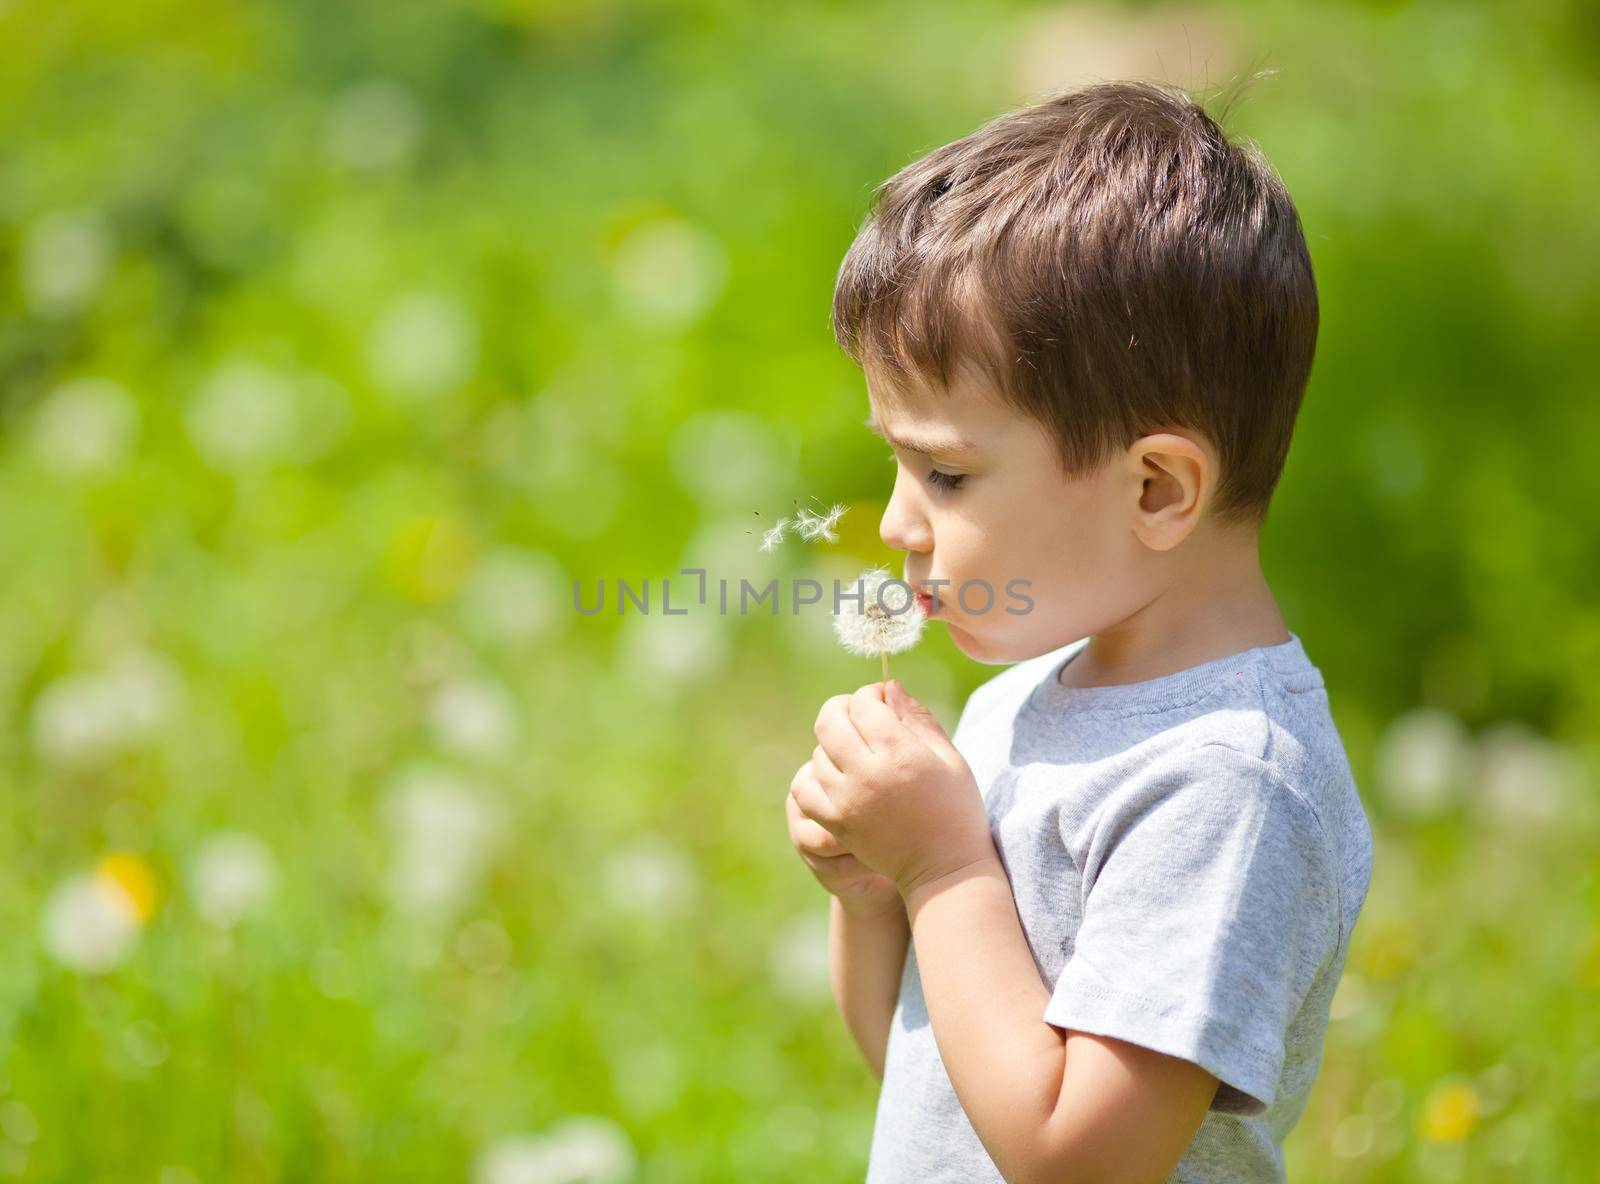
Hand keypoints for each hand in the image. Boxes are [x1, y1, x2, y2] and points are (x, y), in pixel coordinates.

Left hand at [792, 680, 996, 899]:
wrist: (945, 868)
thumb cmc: (955, 808)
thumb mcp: (948, 756)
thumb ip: (917, 717)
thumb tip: (888, 687)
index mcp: (899, 754)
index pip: (865, 703)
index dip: (872, 694)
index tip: (884, 701)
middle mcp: (867, 774)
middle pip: (830, 720)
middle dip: (843, 708)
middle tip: (859, 715)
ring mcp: (846, 800)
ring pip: (818, 751)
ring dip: (833, 744)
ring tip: (855, 752)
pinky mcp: (835, 823)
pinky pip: (804, 788)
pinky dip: (814, 776)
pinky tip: (834, 776)